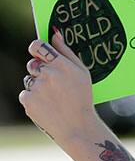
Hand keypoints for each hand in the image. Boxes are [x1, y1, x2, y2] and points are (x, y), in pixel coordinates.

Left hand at [19, 31, 97, 147]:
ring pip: (29, 80)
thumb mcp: (83, 73)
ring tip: (53, 98)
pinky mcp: (28, 100)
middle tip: (54, 85)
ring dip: (37, 86)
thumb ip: (67, 51)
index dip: (36, 48)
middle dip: (40, 71)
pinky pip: (26, 94)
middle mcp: (47, 73)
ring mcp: (36, 87)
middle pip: (32, 63)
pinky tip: (47, 106)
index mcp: (61, 64)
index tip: (40, 54)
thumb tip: (54, 33)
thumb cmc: (82, 98)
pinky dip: (34, 99)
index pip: (37, 46)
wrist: (77, 127)